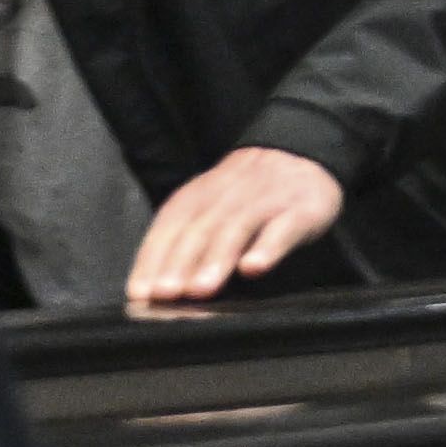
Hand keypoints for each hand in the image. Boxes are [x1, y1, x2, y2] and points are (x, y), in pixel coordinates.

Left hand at [125, 147, 345, 314]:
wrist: (304, 153)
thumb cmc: (249, 196)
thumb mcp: (213, 209)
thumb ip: (186, 242)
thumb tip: (153, 289)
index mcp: (201, 194)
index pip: (170, 226)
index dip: (153, 259)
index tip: (141, 292)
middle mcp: (230, 193)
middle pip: (200, 228)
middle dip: (180, 262)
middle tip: (166, 294)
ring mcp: (268, 199)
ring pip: (237, 227)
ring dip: (216, 259)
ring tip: (202, 290)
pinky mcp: (303, 208)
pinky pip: (284, 227)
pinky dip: (268, 248)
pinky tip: (255, 268)